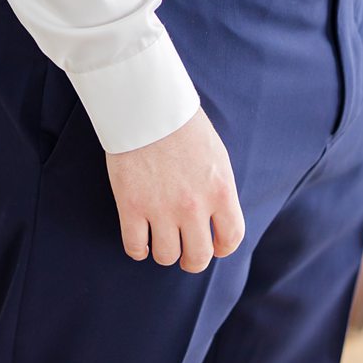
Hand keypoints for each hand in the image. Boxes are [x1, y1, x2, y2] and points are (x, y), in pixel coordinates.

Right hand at [105, 109, 244, 272]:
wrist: (147, 103)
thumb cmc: (182, 124)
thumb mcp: (215, 156)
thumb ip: (218, 190)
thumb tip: (216, 218)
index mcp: (220, 190)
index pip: (231, 238)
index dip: (222, 247)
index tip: (214, 245)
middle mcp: (194, 205)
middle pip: (198, 256)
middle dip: (192, 259)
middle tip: (185, 253)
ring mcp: (161, 208)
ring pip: (166, 256)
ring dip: (164, 253)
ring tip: (159, 241)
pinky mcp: (131, 206)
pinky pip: (134, 247)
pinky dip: (138, 250)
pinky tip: (139, 239)